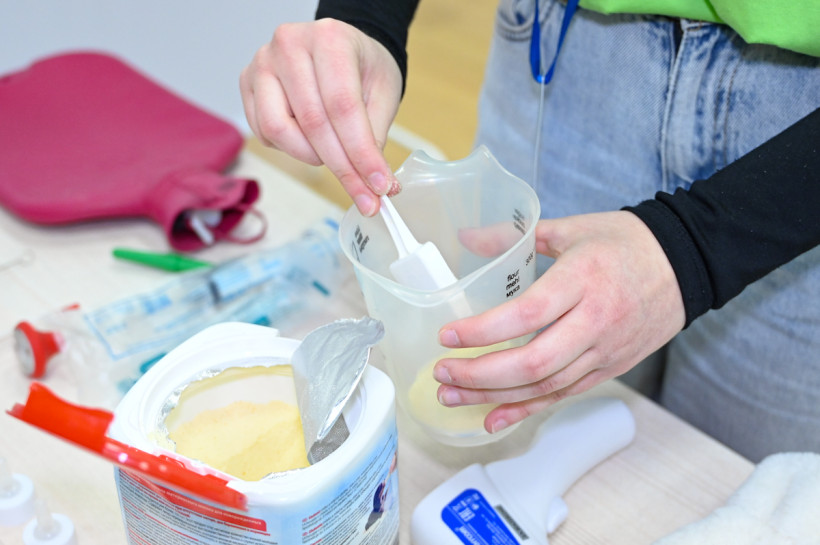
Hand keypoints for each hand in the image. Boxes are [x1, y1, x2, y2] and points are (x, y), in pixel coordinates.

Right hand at [240, 19, 402, 215]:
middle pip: (312, 123)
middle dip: (342, 168)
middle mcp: (289, 45)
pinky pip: (264, 132)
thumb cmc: (361, 66)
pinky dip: (291, 148)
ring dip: (312, 157)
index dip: (361, 153)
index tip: (379, 186)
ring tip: (336, 156)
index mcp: (330, 38)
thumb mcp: (383, 92)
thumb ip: (375, 136)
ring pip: (279, 130)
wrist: (340, 47)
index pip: (343, 107)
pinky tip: (311, 142)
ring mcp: (262, 63)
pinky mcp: (247, 83)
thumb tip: (376, 183)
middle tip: (366, 196)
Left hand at [434, 211, 685, 432]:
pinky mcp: (610, 368)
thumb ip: (515, 237)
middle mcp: (594, 321)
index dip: (483, 331)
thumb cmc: (625, 242)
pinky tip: (493, 417)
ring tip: (452, 396)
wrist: (686, 265)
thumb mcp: (571, 229)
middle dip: (480, 374)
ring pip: (545, 386)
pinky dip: (526, 410)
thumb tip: (466, 239)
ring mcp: (604, 351)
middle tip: (441, 373)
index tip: (448, 336)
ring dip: (494, 397)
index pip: (526, 314)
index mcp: (582, 279)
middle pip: (533, 362)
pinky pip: (563, 396)